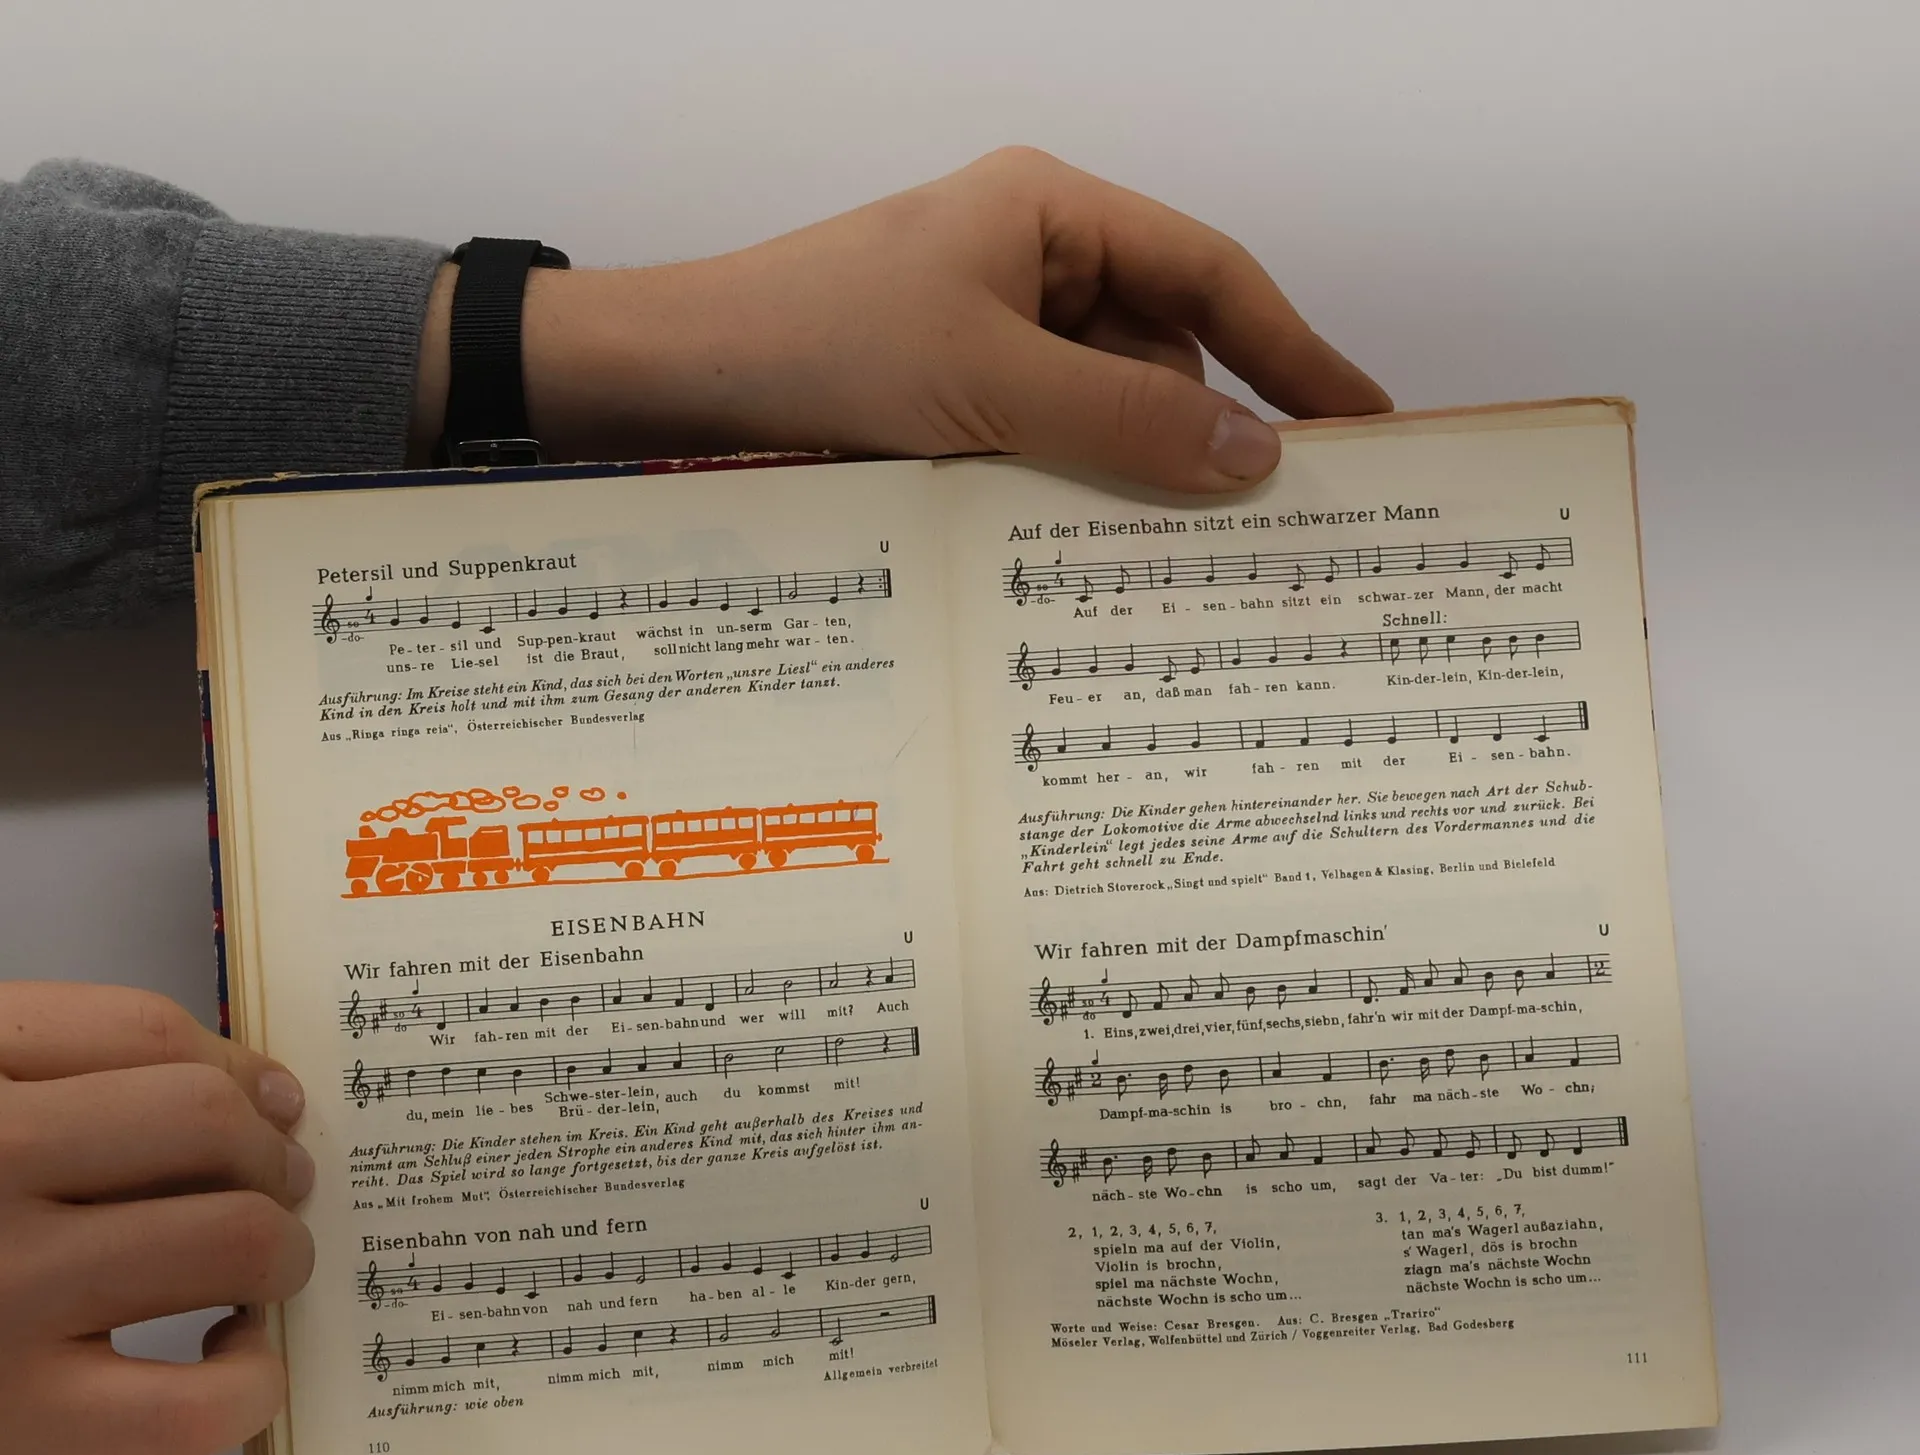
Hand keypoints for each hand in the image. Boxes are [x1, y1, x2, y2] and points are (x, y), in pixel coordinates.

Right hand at [0, 983, 313, 1454]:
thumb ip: (64, 1074)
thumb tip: (265, 1095)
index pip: (143, 1032)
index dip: (238, 1066)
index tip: (270, 1101)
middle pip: (202, 1122)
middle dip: (270, 1154)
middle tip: (276, 1186)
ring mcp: (6, 1290)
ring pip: (233, 1239)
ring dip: (281, 1252)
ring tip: (259, 1271)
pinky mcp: (23, 1414)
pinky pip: (200, 1401)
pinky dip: (252, 1380)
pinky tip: (228, 1355)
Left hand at [414, 148, 1390, 488]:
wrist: (678, 383)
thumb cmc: (822, 345)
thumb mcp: (989, 384)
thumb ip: (1127, 421)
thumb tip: (1258, 458)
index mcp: (1053, 216)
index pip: (1212, 278)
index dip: (1296, 352)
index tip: (1366, 426)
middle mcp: (1033, 266)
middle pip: (1165, 351)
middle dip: (1213, 434)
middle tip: (1281, 529)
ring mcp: (993, 337)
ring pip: (1107, 412)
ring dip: (1137, 477)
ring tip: (1182, 558)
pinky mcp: (956, 403)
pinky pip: (1050, 446)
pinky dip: (1076, 494)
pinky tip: (1092, 552)